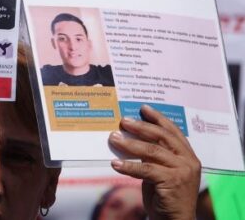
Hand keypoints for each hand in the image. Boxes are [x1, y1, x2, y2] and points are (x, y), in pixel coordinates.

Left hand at [109, 105, 200, 219]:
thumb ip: (154, 155)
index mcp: (188, 155)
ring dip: (130, 144)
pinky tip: (116, 164)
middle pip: (162, 137)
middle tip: (124, 121)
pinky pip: (146, 169)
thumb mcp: (161, 170)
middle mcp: (188, 161)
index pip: (172, 131)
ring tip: (114, 138)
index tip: (143, 108)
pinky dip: (129, 166)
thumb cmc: (165, 195)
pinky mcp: (172, 182)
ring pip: (152, 151)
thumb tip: (131, 138)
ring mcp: (182, 171)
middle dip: (141, 127)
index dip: (158, 118)